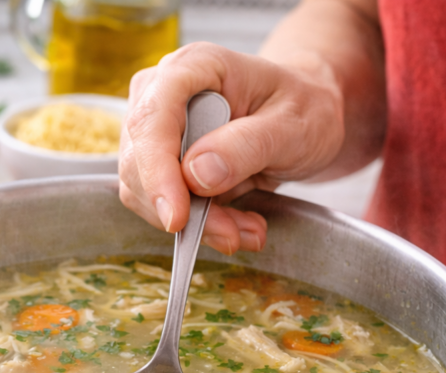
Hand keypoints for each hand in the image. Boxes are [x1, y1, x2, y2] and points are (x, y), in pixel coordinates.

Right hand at [118, 42, 344, 254]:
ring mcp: (156, 130)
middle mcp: (162, 93)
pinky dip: (198, 226)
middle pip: (140, 162)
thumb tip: (196, 174)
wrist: (305, 117)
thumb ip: (247, 145)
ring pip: (145, 192)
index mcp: (194, 67)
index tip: (177, 216)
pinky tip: (236, 224)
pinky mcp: (158, 164)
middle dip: (185, 209)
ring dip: (195, 223)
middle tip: (237, 233)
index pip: (153, 118)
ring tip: (247, 228)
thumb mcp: (295, 124)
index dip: (157, 170)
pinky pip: (160, 205)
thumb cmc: (303, 107)